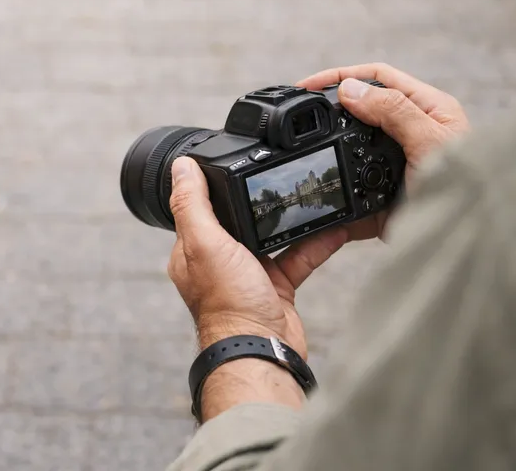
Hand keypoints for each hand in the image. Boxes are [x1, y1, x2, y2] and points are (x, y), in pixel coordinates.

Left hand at [168, 158, 347, 357]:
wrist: (262, 351)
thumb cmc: (229, 305)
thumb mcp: (206, 245)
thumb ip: (193, 205)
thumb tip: (181, 167)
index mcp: (192, 251)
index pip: (200, 209)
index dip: (214, 187)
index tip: (234, 163)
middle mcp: (218, 262)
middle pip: (238, 219)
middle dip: (259, 199)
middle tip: (279, 175)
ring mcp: (248, 275)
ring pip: (272, 236)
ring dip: (292, 219)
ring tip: (311, 195)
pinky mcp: (276, 288)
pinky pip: (298, 257)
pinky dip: (316, 243)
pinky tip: (334, 226)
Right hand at [296, 63, 471, 241]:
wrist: (466, 241)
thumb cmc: (469, 189)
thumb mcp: (430, 141)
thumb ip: (393, 111)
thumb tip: (349, 88)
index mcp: (427, 110)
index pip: (378, 78)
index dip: (341, 76)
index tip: (307, 86)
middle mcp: (408, 135)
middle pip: (358, 111)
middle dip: (327, 111)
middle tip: (299, 116)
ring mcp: (390, 166)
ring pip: (347, 150)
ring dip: (326, 150)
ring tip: (302, 149)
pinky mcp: (378, 197)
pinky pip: (347, 188)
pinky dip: (332, 188)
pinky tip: (319, 186)